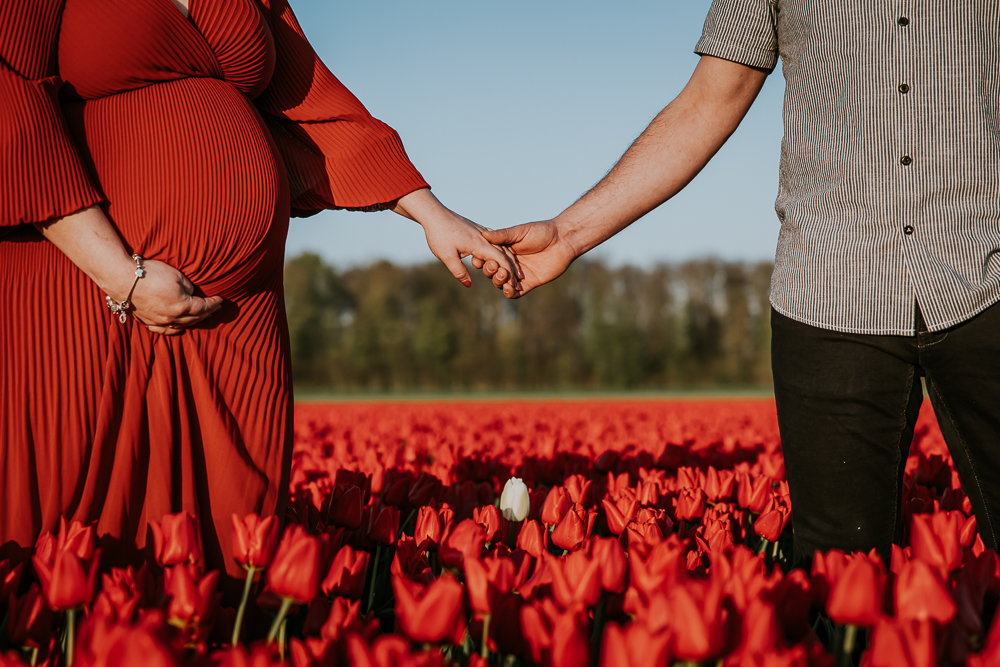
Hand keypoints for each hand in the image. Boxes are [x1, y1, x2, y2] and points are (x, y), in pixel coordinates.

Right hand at [34, 206, 222, 335]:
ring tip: (202, 317)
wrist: (121, 278)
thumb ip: (188, 287)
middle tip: (215, 309)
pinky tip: (180, 327)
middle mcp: (172, 318)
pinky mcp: (147, 322)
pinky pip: (165, 330)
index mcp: (182, 306)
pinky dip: (176, 329)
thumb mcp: (176, 275)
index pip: (204, 307)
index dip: (214, 304)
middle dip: (207, 313)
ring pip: (182, 326)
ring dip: (194, 321)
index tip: (221, 300)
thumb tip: (191, 293)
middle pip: (195, 318)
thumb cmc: (150, 273)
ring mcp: (159, 322)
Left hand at [393, 188, 521, 288]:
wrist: (434, 213)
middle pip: (505, 253)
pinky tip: (502, 254)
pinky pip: (495, 241)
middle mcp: (484, 237)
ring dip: (510, 259)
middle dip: (513, 268)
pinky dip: (502, 250)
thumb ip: (459, 271)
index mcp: (479, 244)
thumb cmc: (439, 235)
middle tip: (519, 282)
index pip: (501, 260)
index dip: (509, 273)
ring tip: (515, 271)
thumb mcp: (446, 256)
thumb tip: (469, 285)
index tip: (514, 285)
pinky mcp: (477, 229)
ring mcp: (481, 232)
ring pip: (502, 246)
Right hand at [480, 220, 577, 297]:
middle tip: (494, 267)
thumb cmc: (542, 231)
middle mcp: (509, 263)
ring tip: (504, 276)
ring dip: (499, 281)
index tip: (479, 260)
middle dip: (490, 271)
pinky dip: (510, 293)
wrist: (563, 240)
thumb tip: (484, 235)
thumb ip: (503, 235)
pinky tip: (509, 289)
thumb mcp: (520, 231)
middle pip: (492, 272)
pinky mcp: (529, 283)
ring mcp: (518, 274)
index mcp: (504, 250)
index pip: (487, 258)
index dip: (481, 260)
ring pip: (501, 283)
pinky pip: (516, 293)